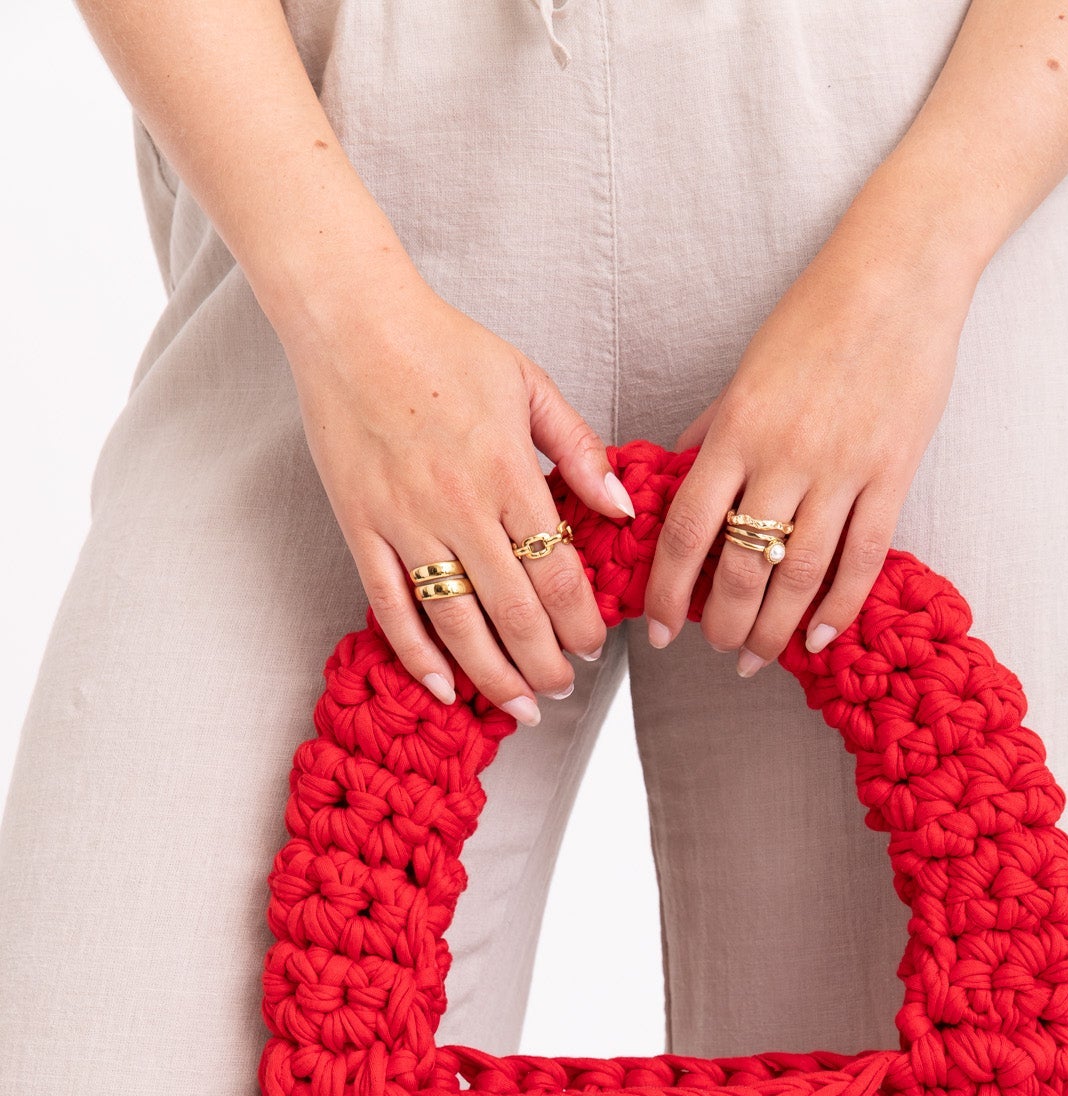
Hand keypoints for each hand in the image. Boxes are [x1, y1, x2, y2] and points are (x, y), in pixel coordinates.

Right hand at [282, 263, 635, 720]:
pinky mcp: (361, 528)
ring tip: (520, 706)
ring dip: (493, 676)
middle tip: (563, 688)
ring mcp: (406, 523)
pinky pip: (391, 607)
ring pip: (457, 623)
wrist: (351, 321)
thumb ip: (580, 449)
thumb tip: (621, 508)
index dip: (579, 623)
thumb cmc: (443, 345)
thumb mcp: (529, 383)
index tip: (593, 646)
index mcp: (509, 472)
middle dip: (546, 663)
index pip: (557, 573)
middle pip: (514, 612)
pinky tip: (442, 686)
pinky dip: (417, 653)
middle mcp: (459, 506)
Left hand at [642, 230, 974, 674]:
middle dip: (721, 622)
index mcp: (738, 428)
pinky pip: (862, 558)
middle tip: (715, 647)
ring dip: (773, 628)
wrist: (900, 272)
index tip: (661, 627)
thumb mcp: (746, 371)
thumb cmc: (818, 314)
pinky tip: (819, 638)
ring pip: (798, 575)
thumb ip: (714, 432)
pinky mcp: (892, 473)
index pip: (688, 531)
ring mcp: (842, 468)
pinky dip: (838, 607)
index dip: (670, 590)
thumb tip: (678, 481)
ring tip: (757, 655)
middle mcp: (785, 454)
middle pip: (741, 567)